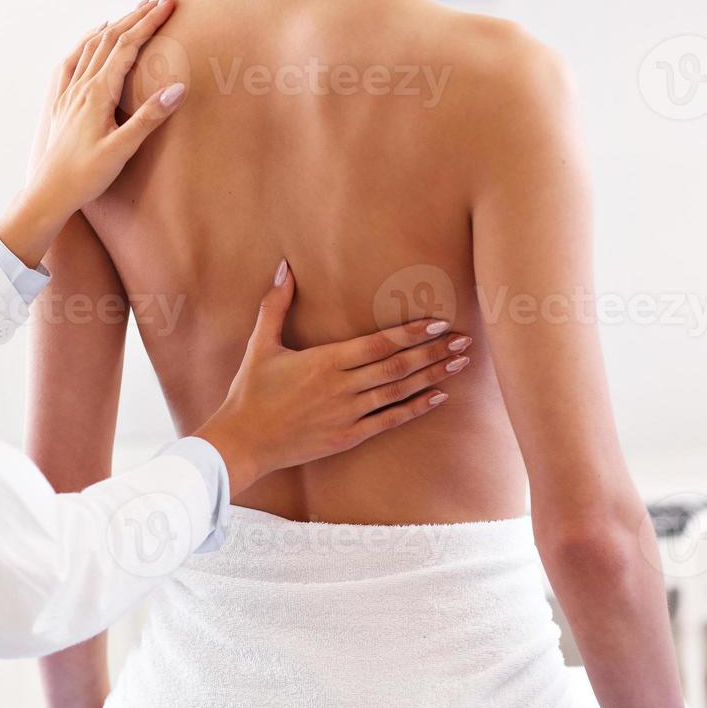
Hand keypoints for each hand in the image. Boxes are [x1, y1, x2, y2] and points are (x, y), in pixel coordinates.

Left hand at [0, 0, 185, 267]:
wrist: (49, 193)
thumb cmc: (86, 176)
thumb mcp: (122, 149)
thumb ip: (149, 117)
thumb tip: (178, 87)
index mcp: (98, 93)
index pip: (128, 46)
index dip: (150, 21)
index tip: (170, 1)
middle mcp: (82, 85)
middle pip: (112, 37)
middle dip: (139, 13)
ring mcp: (70, 92)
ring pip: (94, 45)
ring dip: (118, 22)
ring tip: (138, 7)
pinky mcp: (63, 102)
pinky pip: (75, 60)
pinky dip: (91, 40)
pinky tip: (96, 36)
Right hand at [195, 260, 472, 494]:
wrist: (242, 441)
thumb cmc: (250, 391)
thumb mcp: (260, 343)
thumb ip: (276, 304)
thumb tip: (284, 266)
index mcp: (324, 361)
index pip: (378, 344)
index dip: (410, 332)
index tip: (438, 322)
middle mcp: (341, 387)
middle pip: (397, 366)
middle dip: (433, 352)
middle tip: (464, 341)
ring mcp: (347, 414)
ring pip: (398, 392)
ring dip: (432, 377)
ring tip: (459, 364)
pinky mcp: (347, 436)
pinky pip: (389, 421)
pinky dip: (415, 408)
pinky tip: (438, 398)